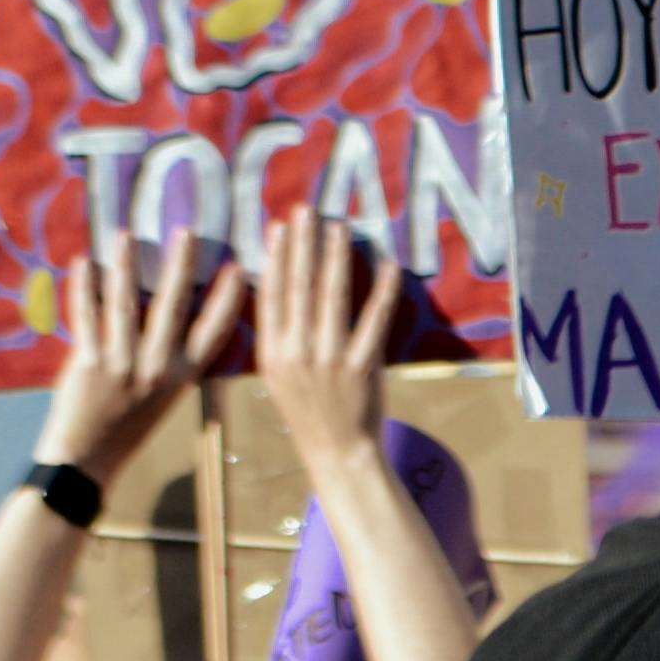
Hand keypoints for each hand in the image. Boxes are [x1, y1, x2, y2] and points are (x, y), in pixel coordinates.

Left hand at [30, 230, 247, 487]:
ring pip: (125, 304)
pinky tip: (85, 263)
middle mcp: (157, 368)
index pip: (212, 330)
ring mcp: (121, 364)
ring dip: (126, 266)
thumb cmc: (128, 426)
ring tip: (126, 235)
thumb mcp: (166, 396)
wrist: (87, 460)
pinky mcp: (87, 363)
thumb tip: (177, 312)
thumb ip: (173, 358)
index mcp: (182, 376)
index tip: (237, 267)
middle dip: (180, 266)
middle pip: (172, 307)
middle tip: (186, 231)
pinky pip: (86, 317)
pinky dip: (84, 288)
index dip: (226, 298)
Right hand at [254, 209, 402, 472]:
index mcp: (272, 353)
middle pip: (300, 287)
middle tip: (307, 210)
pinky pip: (374, 319)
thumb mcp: (278, 373)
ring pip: (333, 296)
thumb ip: (278, 332)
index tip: (280, 226)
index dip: (277, 258)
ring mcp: (331, 358)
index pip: (273, 295)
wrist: (337, 451)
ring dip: (336, 256)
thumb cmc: (307, 408)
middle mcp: (297, 352)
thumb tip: (278, 284)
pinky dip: (382, 290)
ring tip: (338, 226)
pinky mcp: (363, 365)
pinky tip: (387, 264)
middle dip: (303, 244)